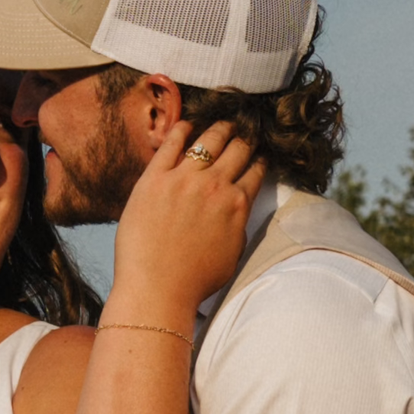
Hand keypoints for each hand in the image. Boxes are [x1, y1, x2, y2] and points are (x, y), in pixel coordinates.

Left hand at [106, 121, 260, 335]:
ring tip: (222, 124)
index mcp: (237, 204)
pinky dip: (182, 130)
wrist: (156, 289)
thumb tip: (238, 206)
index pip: (255, 170)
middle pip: (238, 148)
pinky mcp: (154, 178)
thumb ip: (238, 224)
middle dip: (244, 137)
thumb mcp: (233, 254)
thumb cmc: (194, 280)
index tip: (257, 152)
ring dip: (220, 128)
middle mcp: (215, 185)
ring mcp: (184, 178)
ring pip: (210, 139)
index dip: (259, 158)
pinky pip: (171, 143)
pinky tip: (187, 126)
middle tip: (244, 130)